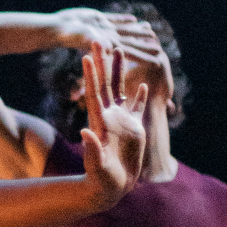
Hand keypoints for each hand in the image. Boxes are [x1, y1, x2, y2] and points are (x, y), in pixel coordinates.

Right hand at [51, 8, 166, 73]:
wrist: (57, 27)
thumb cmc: (69, 35)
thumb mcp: (85, 38)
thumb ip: (98, 43)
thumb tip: (110, 48)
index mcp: (108, 44)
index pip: (131, 52)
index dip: (145, 56)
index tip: (158, 61)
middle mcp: (108, 38)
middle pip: (131, 43)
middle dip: (145, 46)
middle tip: (160, 50)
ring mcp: (104, 29)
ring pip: (126, 31)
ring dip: (138, 32)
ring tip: (152, 33)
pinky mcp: (99, 19)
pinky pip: (116, 20)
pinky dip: (125, 20)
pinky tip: (134, 19)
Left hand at [78, 46, 147, 199]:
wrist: (111, 187)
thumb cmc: (101, 179)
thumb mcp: (96, 165)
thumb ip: (92, 149)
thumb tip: (85, 133)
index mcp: (99, 122)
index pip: (94, 93)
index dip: (90, 75)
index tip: (86, 56)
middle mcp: (109, 116)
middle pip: (105, 83)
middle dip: (102, 61)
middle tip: (99, 39)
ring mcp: (121, 121)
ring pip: (121, 89)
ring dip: (120, 70)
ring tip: (120, 49)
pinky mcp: (133, 129)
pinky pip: (137, 108)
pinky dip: (139, 95)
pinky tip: (142, 82)